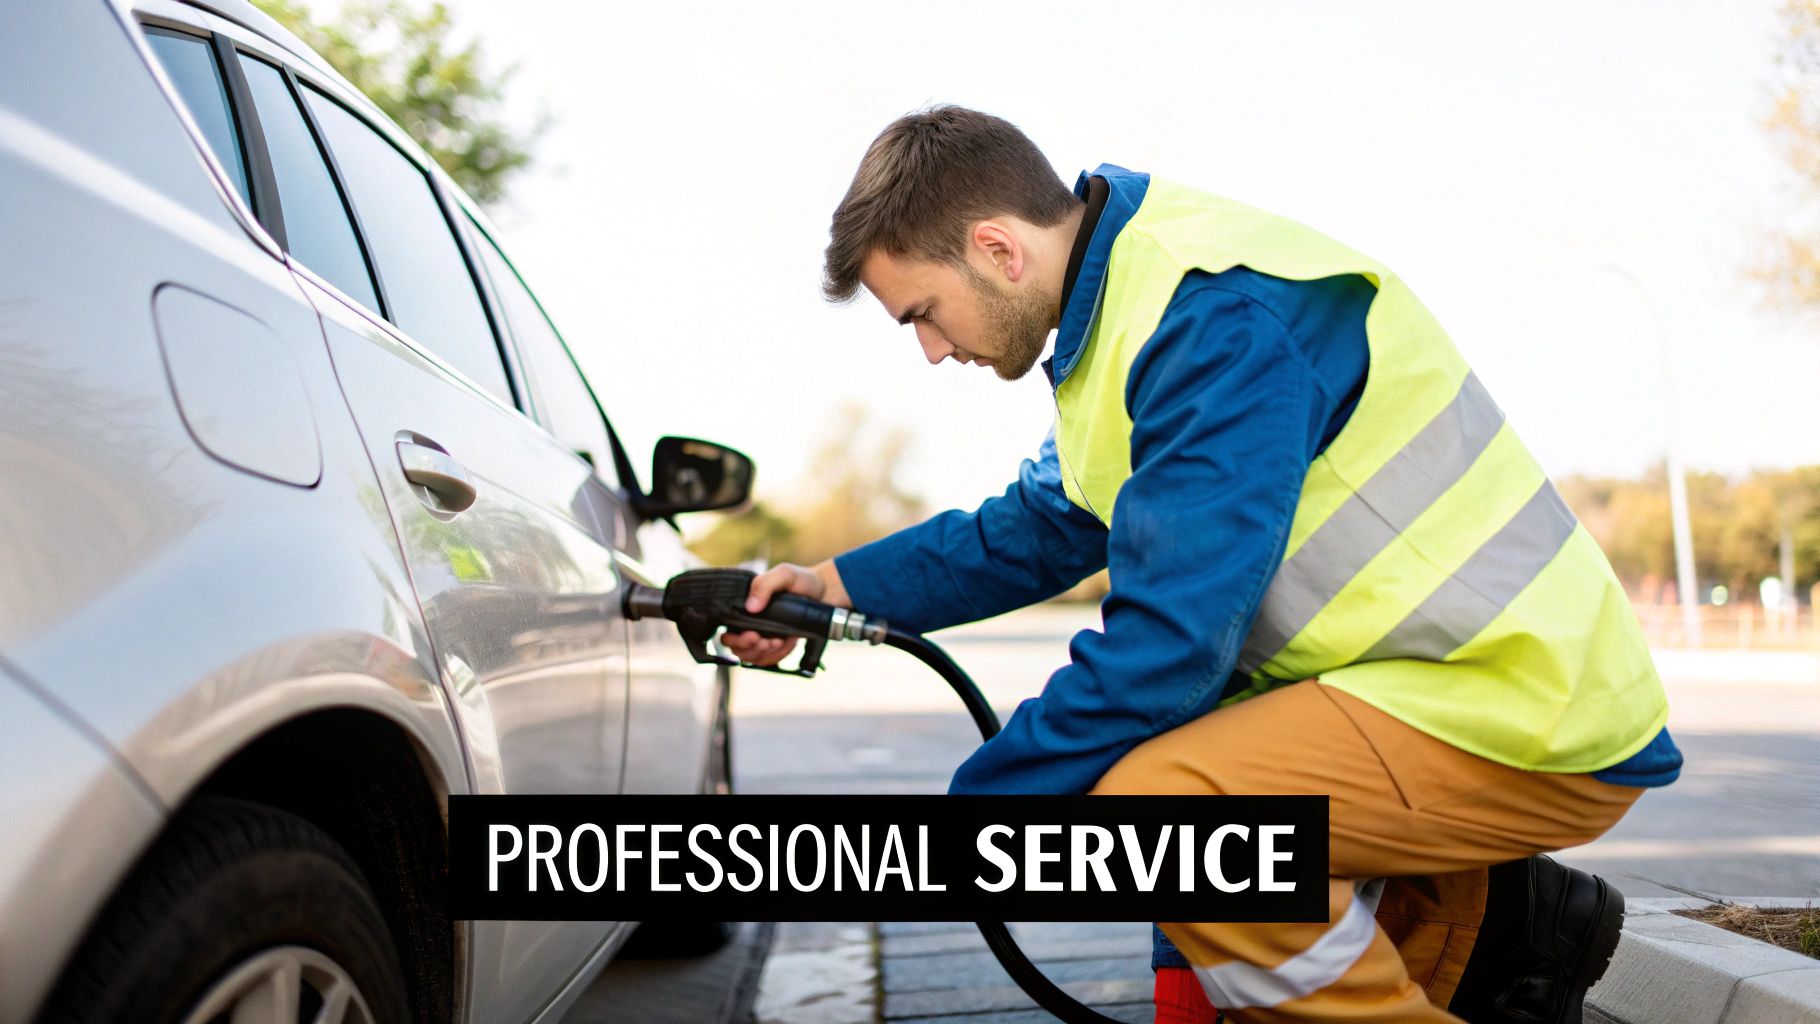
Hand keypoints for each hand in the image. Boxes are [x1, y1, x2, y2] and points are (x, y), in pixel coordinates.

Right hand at [720, 561, 849, 666]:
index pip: (726, 629)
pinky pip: (769, 660)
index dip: (734, 639)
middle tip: (765, 642)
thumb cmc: (801, 581)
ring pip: (751, 657)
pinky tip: (787, 644)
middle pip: (736, 648)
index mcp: (744, 607)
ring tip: (779, 642)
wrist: (825, 593)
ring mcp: (762, 636)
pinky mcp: (776, 645)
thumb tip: (750, 607)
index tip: (753, 635)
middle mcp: (749, 623)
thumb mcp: (784, 574)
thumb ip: (764, 585)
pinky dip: (777, 655)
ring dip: (762, 654)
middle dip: (748, 649)